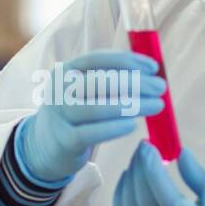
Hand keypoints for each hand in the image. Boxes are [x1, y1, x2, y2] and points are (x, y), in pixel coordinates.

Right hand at [19, 50, 166, 182]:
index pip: (97, 59)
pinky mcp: (64, 141)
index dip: (127, 61)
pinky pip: (92, 133)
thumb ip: (110, 79)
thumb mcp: (84, 90)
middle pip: (100, 82)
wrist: (44, 146)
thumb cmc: (76, 113)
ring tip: (157, 105)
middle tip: (161, 88)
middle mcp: (59, 90)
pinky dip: (114, 128)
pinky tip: (133, 125)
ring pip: (97, 108)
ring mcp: (60, 116)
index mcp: (66, 71)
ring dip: (132, 105)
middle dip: (136, 83)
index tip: (153, 67)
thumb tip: (151, 73)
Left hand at [113, 142, 204, 205]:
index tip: (149, 146)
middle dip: (139, 170)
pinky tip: (125, 180)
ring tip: (135, 161)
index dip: (153, 169)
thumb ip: (199, 177)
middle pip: (143, 202)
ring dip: (128, 182)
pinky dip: (119, 200)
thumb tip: (181, 152)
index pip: (165, 196)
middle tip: (141, 147)